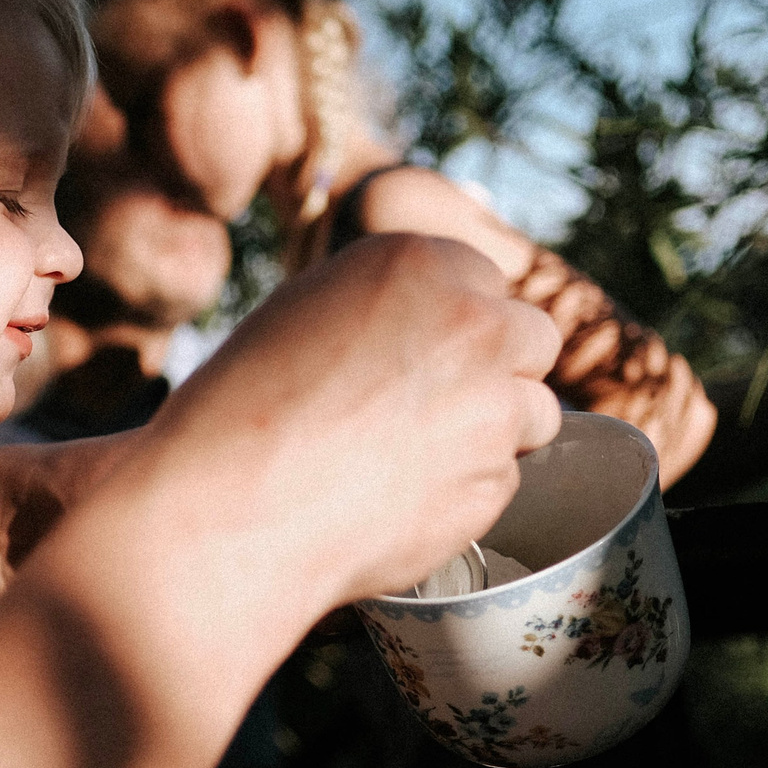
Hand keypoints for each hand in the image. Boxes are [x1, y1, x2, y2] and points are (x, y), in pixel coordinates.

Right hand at [125, 232, 562, 613]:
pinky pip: (503, 482)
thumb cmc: (242, 409)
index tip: (433, 355)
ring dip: (494, 434)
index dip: (461, 324)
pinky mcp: (493, 483)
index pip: (485, 283)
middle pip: (534, 339)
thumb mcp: (307, 313)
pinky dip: (466, 494)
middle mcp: (473, 323)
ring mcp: (493, 405)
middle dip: (501, 371)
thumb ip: (387, 307)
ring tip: (416, 459)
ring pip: (537, 415)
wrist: (230, 505)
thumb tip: (430, 326)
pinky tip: (400, 501)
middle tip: (444, 406)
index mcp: (420, 262)